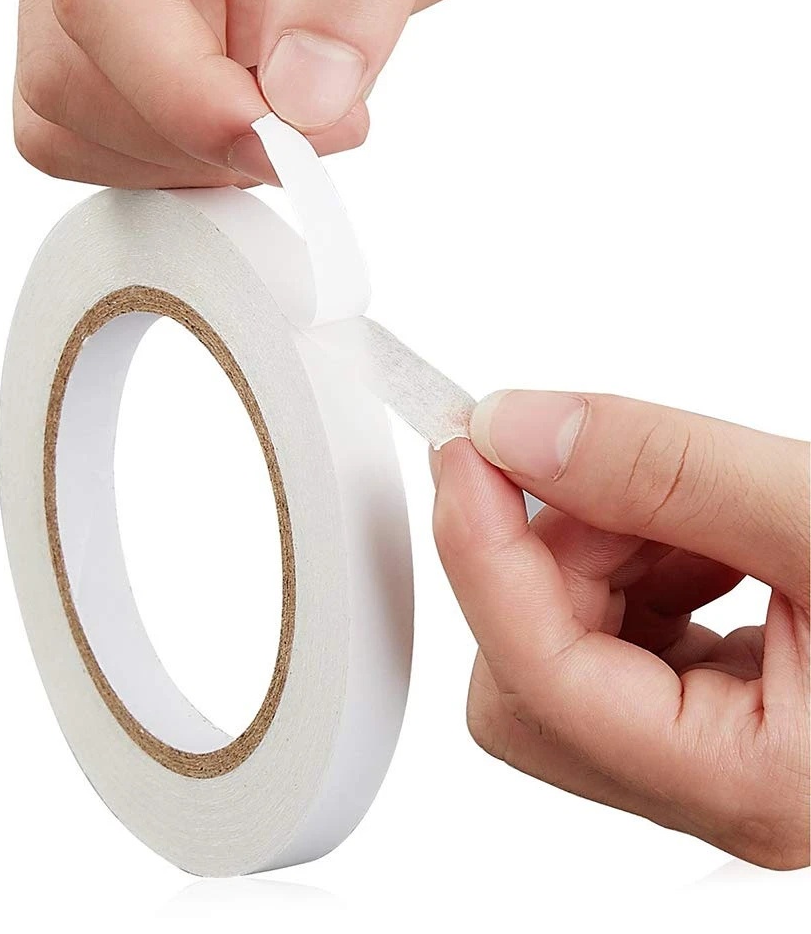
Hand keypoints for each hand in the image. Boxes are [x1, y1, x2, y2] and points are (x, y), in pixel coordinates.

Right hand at [14, 0, 522, 186]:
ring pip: (70, 123)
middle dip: (194, 139)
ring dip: (187, 161)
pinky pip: (104, 141)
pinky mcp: (130, 56)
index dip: (182, 98)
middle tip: (310, 128)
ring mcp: (111, 1)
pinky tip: (253, 133)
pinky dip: (181, 167)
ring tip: (289, 122)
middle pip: (66, 77)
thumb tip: (301, 99)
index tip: (280, 147)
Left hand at [431, 390, 809, 868]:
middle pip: (528, 675)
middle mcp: (714, 788)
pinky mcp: (711, 707)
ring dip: (588, 552)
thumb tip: (522, 430)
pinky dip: (625, 561)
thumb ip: (668, 471)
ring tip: (673, 501)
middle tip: (591, 467)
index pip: (539, 675)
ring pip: (559, 650)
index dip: (484, 549)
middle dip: (541, 556)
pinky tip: (690, 531)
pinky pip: (610, 633)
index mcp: (752, 780)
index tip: (468, 444)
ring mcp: (708, 751)